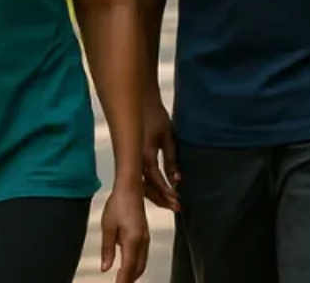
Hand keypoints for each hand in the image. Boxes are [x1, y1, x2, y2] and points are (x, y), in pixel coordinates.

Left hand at [101, 180, 149, 282]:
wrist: (131, 189)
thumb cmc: (118, 204)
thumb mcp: (107, 227)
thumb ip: (107, 249)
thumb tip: (105, 268)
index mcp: (133, 240)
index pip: (128, 268)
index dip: (123, 281)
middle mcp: (142, 241)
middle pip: (138, 268)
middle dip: (129, 280)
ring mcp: (146, 238)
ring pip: (142, 263)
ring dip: (133, 274)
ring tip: (122, 281)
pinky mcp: (145, 235)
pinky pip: (143, 256)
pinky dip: (136, 266)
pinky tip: (127, 268)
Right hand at [142, 96, 180, 211]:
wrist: (140, 103)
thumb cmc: (156, 117)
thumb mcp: (168, 137)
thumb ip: (171, 159)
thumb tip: (176, 180)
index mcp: (145, 155)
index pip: (155, 181)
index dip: (166, 192)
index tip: (177, 200)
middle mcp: (136, 161)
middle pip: (147, 187)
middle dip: (162, 199)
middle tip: (177, 207)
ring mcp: (132, 160)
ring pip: (142, 185)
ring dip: (156, 195)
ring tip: (170, 202)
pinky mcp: (133, 158)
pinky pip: (140, 177)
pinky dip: (150, 186)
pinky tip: (160, 191)